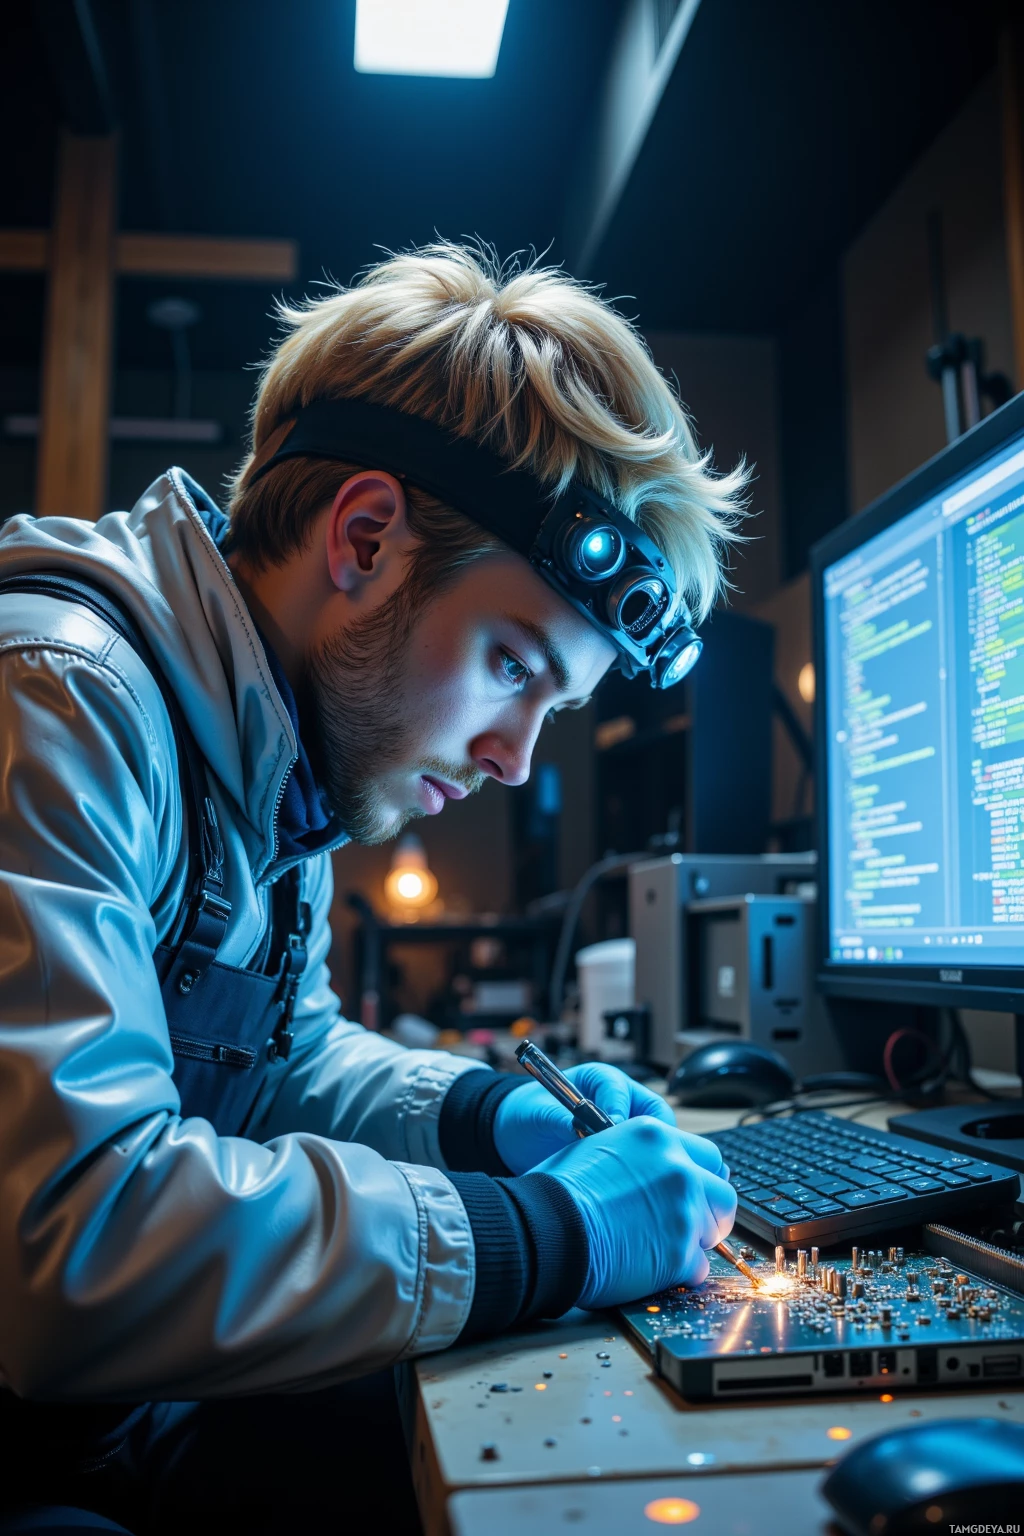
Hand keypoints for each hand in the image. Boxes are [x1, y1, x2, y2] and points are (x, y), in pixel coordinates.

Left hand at [493, 1062, 725, 1177]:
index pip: (623, 1091)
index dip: (618, 1111)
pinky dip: (640, 1178)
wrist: (516, 1136)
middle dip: (649, 1139)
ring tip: (630, 1181)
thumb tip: (577, 1127)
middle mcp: (621, 1102)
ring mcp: (627, 1129)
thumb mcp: (538, 1112)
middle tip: (631, 1161)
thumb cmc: (528, 1113)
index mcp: (602, 1081)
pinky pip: (644, 1164)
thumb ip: (559, 1118)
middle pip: (655, 1117)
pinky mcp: (626, 1156)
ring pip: (656, 1144)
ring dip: (648, 1161)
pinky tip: (628, 1192)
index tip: (611, 1129)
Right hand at [535, 1116, 736, 1308]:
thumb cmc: (559, 1192)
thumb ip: (636, 1157)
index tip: (695, 1193)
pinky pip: (698, 1268)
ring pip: (713, 1233)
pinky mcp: (680, 1252)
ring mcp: (684, 1211)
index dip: (702, 1179)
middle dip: (710, 1213)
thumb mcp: (598, 1147)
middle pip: (723, 1194)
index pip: (708, 1156)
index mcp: (656, 1137)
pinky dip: (680, 1272)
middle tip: (690, 1226)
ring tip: (660, 1248)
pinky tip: (652, 1269)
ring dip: (694, 1243)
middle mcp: (678, 1169)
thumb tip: (646, 1171)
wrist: (548, 1229)